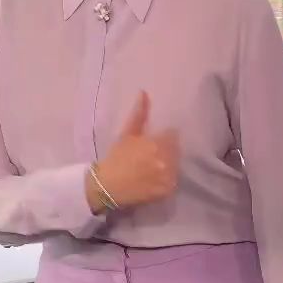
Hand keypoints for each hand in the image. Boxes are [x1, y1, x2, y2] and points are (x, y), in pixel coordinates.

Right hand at [90, 91, 179, 211]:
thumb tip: (144, 92)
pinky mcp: (167, 190)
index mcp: (157, 143)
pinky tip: (153, 179)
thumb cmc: (116, 157)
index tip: (156, 141)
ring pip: (176, 165)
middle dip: (167, 150)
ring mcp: (168, 176)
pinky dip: (166, 180)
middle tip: (152, 156)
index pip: (173, 135)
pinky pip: (173, 181)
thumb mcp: (127, 133)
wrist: (106, 186)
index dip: (165, 137)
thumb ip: (139, 114)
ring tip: (153, 168)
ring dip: (168, 164)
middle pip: (176, 150)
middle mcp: (166, 159)